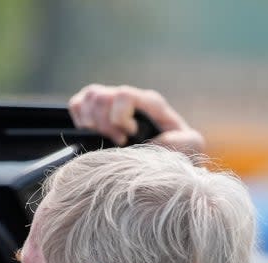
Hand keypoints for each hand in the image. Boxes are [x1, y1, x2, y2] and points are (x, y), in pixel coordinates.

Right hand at [68, 83, 205, 154]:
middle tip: (117, 143)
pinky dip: (78, 120)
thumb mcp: (190, 145)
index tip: (127, 138)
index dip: (119, 118)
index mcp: (149, 102)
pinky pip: (76, 105)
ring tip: (104, 140)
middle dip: (104, 124)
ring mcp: (110, 104)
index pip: (123, 95)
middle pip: (101, 96)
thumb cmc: (176, 153)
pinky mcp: (94, 113)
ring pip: (88, 97)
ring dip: (91, 123)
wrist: (163, 163)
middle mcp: (128, 98)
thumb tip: (157, 140)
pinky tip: (92, 135)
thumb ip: (183, 139)